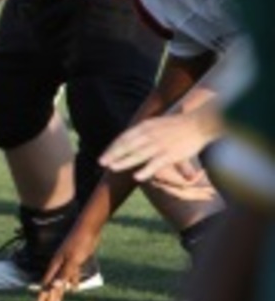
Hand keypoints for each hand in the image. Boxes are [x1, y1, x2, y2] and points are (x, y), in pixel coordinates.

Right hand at [34, 225, 99, 300]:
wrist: (88, 229)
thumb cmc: (79, 243)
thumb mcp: (73, 260)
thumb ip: (65, 274)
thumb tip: (56, 287)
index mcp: (57, 265)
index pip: (48, 284)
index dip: (43, 295)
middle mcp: (59, 265)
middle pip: (53, 285)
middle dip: (49, 298)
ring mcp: (67, 263)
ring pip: (61, 282)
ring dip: (59, 293)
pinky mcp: (76, 261)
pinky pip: (71, 276)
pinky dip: (72, 283)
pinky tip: (73, 290)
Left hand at [100, 113, 216, 182]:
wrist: (199, 123)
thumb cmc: (179, 125)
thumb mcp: (157, 124)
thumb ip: (145, 132)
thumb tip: (133, 140)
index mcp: (145, 126)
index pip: (124, 137)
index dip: (113, 146)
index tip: (104, 154)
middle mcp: (149, 134)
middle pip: (127, 145)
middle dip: (113, 154)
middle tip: (101, 162)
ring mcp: (159, 144)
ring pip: (137, 154)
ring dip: (123, 162)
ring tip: (112, 168)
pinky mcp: (170, 154)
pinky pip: (155, 163)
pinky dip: (145, 170)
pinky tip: (136, 177)